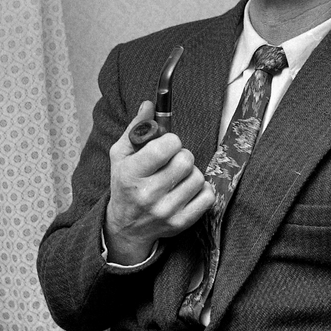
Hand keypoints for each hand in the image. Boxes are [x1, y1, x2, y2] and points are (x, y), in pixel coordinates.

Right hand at [104, 102, 214, 264]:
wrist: (127, 227)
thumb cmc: (125, 184)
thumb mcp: (121, 155)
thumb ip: (136, 128)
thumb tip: (150, 104)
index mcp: (130, 174)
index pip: (165, 147)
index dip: (171, 141)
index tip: (166, 145)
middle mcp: (148, 195)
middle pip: (186, 160)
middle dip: (182, 155)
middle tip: (172, 161)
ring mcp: (166, 211)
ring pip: (198, 177)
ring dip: (191, 173)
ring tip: (177, 177)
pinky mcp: (181, 223)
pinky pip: (208, 196)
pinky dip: (202, 190)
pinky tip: (187, 190)